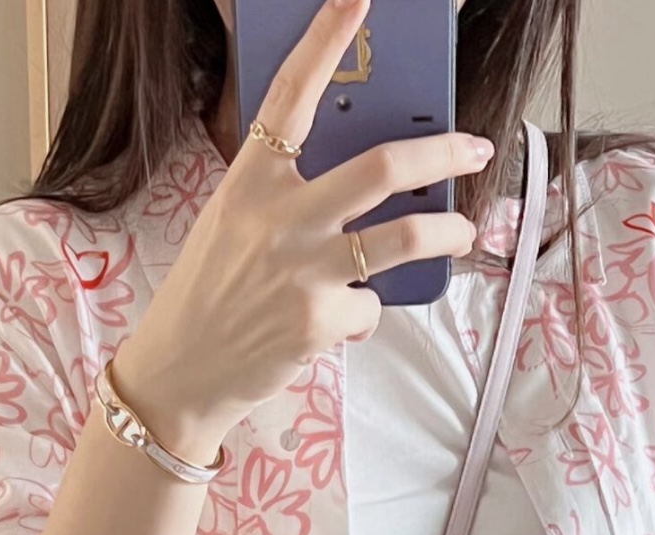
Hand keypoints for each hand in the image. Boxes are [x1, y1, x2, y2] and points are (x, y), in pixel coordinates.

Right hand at [116, 0, 492, 455]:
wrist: (181, 372)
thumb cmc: (210, 294)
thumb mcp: (233, 224)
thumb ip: (286, 195)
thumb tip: (365, 184)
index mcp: (249, 180)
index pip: (291, 95)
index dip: (326, 41)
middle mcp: (278, 217)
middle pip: (380, 169)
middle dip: (441, 153)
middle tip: (473, 148)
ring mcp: (302, 270)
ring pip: (403, 238)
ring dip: (446, 233)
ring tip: (461, 233)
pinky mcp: (318, 321)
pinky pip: (372, 307)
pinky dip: (367, 314)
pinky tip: (341, 323)